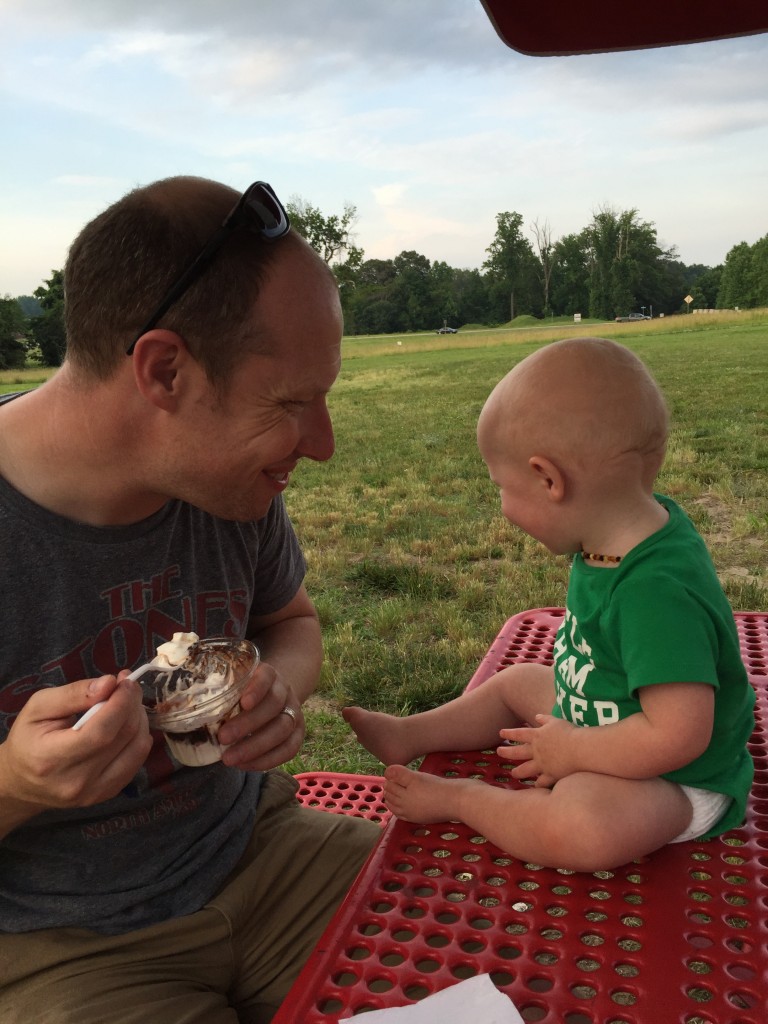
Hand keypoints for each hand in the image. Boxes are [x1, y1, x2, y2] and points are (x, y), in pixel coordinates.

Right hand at [0, 673, 151, 824]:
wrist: (22, 782)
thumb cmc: (28, 740)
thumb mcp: (38, 708)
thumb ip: (73, 694)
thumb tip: (108, 683)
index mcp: (52, 759)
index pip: (101, 731)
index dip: (121, 702)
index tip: (125, 681)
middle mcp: (76, 781)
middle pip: (123, 737)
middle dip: (132, 704)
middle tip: (128, 686)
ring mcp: (94, 792)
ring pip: (137, 749)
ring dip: (140, 720)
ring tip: (128, 704)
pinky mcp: (106, 794)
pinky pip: (137, 763)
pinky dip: (138, 738)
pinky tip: (127, 725)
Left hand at [218, 661, 303, 770]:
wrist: (273, 694)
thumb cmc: (243, 692)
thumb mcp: (234, 684)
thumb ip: (217, 692)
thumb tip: (176, 708)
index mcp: (268, 674)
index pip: (267, 677)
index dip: (257, 689)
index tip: (242, 703)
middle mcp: (285, 691)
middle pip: (274, 705)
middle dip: (249, 724)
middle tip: (223, 738)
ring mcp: (294, 712)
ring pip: (283, 728)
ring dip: (256, 746)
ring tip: (230, 759)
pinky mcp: (298, 733)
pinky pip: (289, 749)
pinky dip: (267, 760)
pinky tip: (245, 765)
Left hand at [498, 714, 578, 787]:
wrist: (580, 749)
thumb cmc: (569, 732)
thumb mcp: (556, 721)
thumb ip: (545, 719)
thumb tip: (536, 716)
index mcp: (537, 736)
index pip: (519, 734)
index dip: (509, 733)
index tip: (501, 733)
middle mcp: (536, 751)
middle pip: (517, 752)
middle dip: (506, 752)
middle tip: (498, 752)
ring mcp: (542, 764)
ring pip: (526, 769)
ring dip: (518, 772)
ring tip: (513, 774)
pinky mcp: (550, 775)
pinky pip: (541, 782)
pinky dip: (538, 785)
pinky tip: (534, 787)